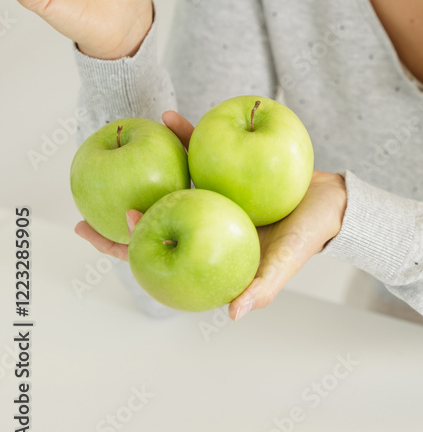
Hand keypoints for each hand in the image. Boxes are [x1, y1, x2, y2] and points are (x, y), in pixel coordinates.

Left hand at [74, 110, 347, 318]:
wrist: (331, 200)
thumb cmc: (309, 236)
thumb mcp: (287, 262)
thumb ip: (263, 287)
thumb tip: (233, 313)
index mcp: (210, 253)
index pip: (162, 258)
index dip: (132, 251)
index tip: (113, 231)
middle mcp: (203, 225)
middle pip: (153, 224)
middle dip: (118, 220)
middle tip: (83, 211)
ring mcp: (210, 196)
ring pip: (169, 183)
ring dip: (147, 166)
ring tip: (123, 143)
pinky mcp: (224, 170)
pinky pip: (198, 152)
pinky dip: (185, 136)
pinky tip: (169, 118)